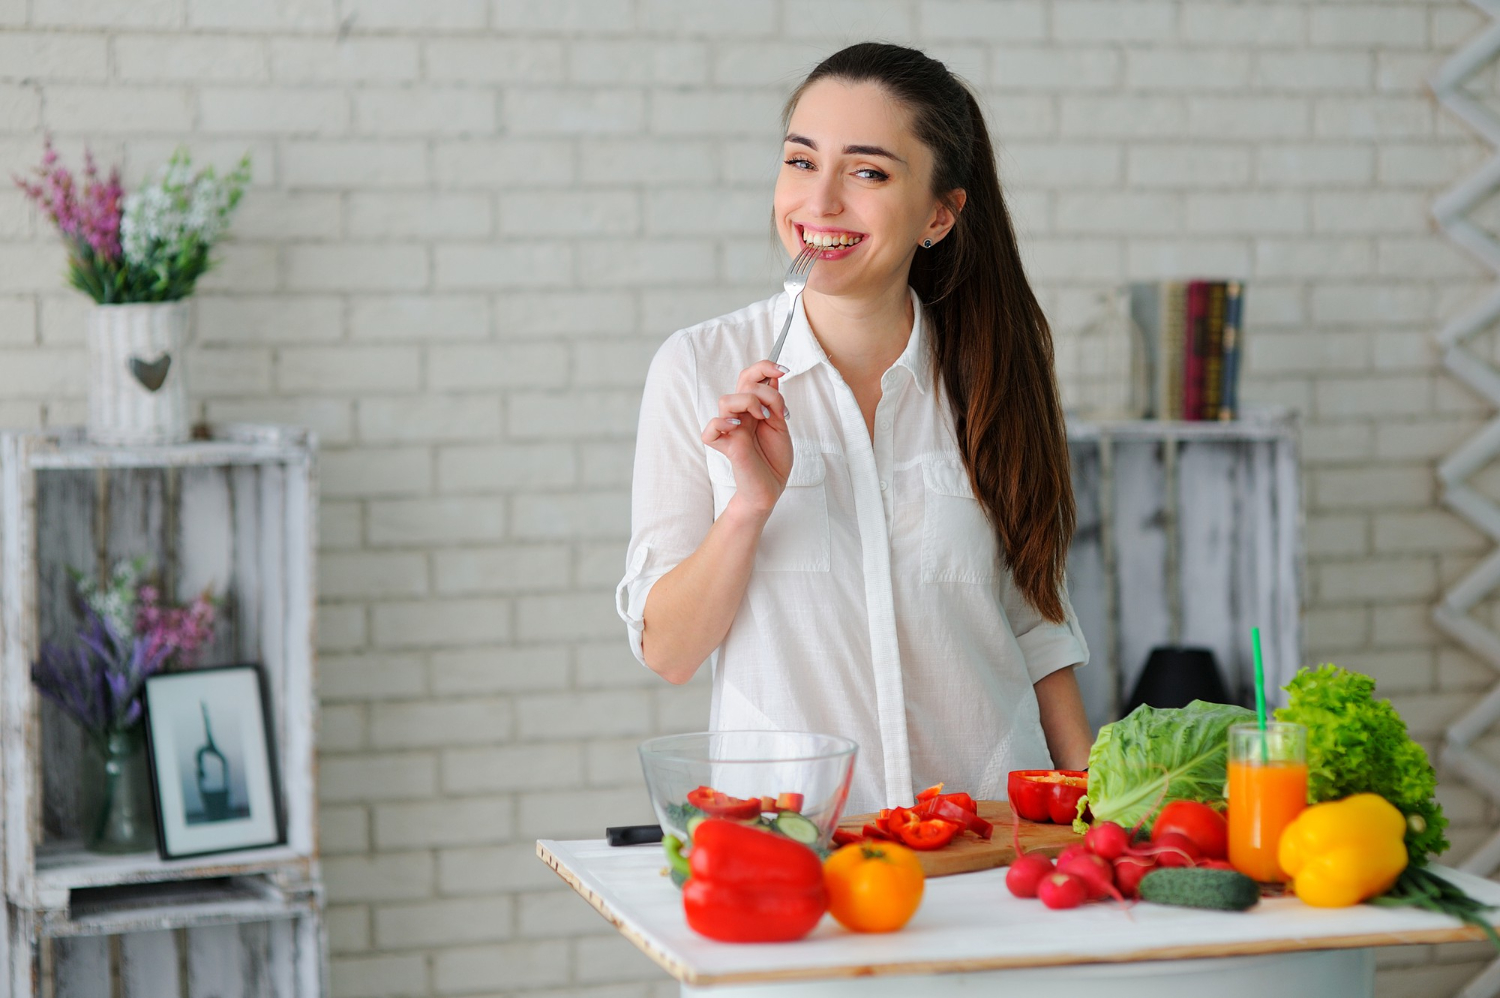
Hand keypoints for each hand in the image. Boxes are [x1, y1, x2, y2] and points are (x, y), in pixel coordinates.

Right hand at [701, 361, 792, 516]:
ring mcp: (731, 430)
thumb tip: (773, 377)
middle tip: (779, 407)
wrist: (771, 488)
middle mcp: (740, 415)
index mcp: (753, 408)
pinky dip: (722, 423)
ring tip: (764, 419)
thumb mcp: (780, 426)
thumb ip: (775, 403)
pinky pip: (711, 429)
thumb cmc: (774, 459)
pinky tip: (738, 427)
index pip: (750, 378)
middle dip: (764, 386)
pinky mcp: (725, 446)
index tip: (784, 370)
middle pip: (742, 382)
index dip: (765, 367)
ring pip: (726, 400)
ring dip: (750, 402)